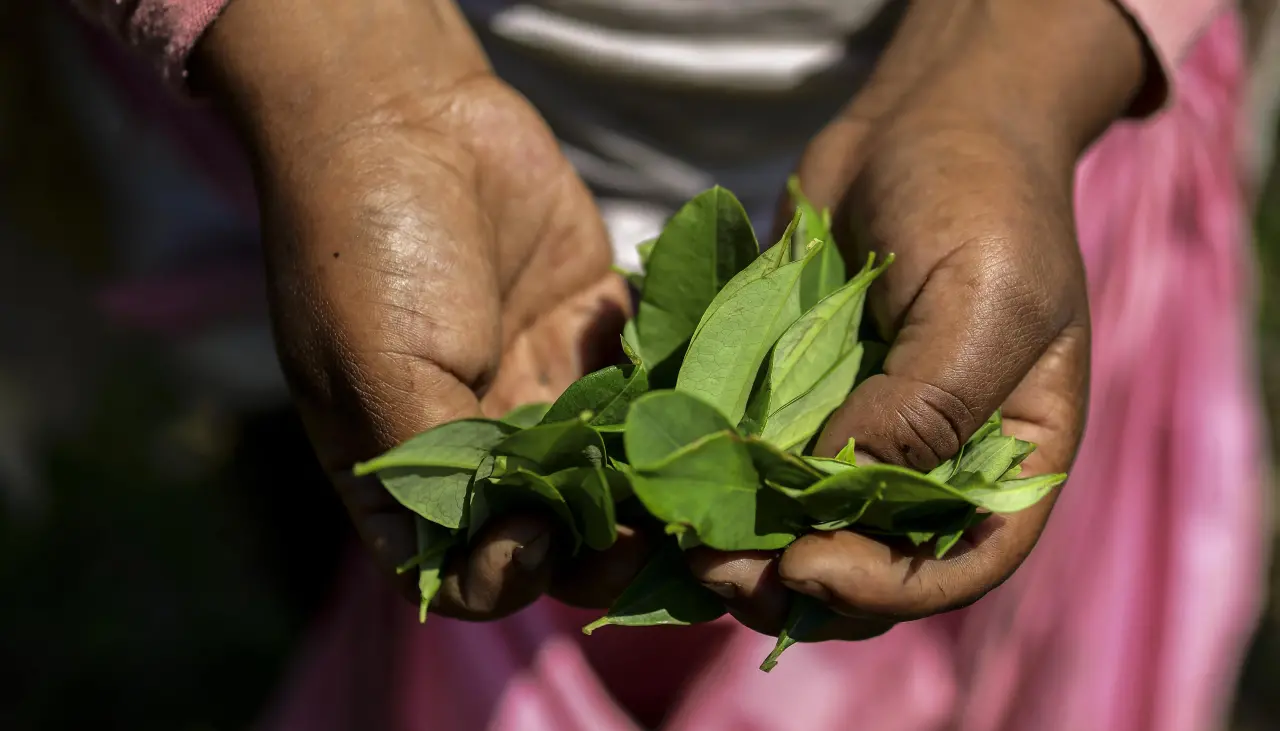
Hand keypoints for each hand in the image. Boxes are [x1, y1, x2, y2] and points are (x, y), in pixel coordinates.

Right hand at [200, 0, 648, 618]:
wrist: (402, 115)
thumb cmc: (366, 251)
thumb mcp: (379, 374)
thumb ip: (441, 474)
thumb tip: (516, 552)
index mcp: (410, 469)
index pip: (468, 568)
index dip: (510, 574)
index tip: (540, 537)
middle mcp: (482, 440)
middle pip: (560, 530)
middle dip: (612, 544)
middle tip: (667, 534)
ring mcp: (544, 386)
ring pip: (615, 465)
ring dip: (660, 481)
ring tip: (708, 482)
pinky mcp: (595, 329)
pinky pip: (649, 384)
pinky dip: (683, 400)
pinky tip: (719, 408)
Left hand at [687, 0, 1147, 637]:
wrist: (924, 124)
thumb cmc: (982, 203)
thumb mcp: (983, 304)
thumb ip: (926, 408)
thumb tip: (833, 486)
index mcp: (1007, 461)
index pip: (957, 566)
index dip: (885, 591)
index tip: (809, 570)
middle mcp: (933, 463)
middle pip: (868, 565)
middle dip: (795, 581)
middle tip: (720, 567)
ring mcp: (860, 435)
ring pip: (800, 527)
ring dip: (742, 545)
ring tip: (685, 533)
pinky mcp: (796, 401)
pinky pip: (756, 462)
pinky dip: (716, 482)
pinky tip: (669, 479)